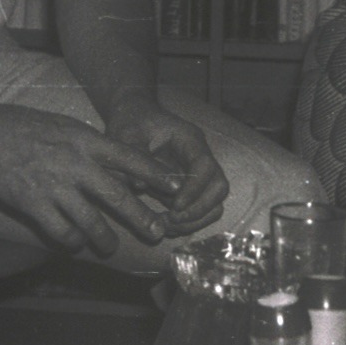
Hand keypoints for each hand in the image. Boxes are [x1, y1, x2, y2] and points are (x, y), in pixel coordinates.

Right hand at [0, 102, 183, 257]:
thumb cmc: (25, 126)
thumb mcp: (65, 126)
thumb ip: (90, 145)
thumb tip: (116, 163)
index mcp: (85, 140)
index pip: (130, 158)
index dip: (155, 175)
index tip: (176, 187)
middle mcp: (75, 163)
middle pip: (118, 196)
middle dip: (142, 218)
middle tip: (157, 232)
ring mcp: (55, 186)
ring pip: (92, 221)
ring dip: (106, 238)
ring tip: (111, 246)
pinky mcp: (33, 204)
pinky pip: (61, 232)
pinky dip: (71, 240)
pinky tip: (74, 242)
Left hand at [105, 97, 228, 236]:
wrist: (135, 119)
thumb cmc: (132, 122)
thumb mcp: (126, 133)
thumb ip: (133, 155)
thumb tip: (139, 186)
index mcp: (189, 140)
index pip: (205, 166)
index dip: (195, 189)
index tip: (175, 206)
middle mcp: (200, 157)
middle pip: (219, 187)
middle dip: (199, 209)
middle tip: (172, 219)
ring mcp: (198, 174)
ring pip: (214, 202)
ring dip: (195, 220)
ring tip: (166, 225)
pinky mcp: (190, 188)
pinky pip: (200, 209)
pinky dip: (187, 222)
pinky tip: (164, 224)